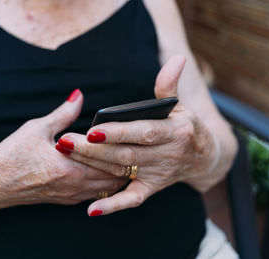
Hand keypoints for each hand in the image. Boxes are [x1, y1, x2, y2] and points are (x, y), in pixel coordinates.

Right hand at [0, 89, 127, 210]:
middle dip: (127, 163)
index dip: (124, 149)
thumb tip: (78, 95)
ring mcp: (71, 195)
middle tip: (140, 149)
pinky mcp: (66, 200)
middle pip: (114, 176)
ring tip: (131, 160)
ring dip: (119, 175)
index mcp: (69, 167)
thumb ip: (63, 113)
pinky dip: (107, 185)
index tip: (135, 138)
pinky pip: (95, 195)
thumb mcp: (37, 128)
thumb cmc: (11, 155)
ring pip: (107, 189)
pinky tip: (112, 174)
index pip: (109, 159)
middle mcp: (74, 185)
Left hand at [56, 56, 217, 215]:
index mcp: (174, 131)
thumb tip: (177, 58)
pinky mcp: (152, 188)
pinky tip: (91, 210)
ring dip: (93, 167)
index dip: (119, 132)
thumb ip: (169, 86)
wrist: (203, 157)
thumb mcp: (181, 106)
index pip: (143, 132)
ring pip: (122, 171)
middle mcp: (166, 155)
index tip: (92, 129)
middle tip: (65, 143)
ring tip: (67, 156)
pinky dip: (113, 206)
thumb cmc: (186, 126)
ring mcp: (158, 174)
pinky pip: (132, 199)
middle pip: (125, 153)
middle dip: (94, 150)